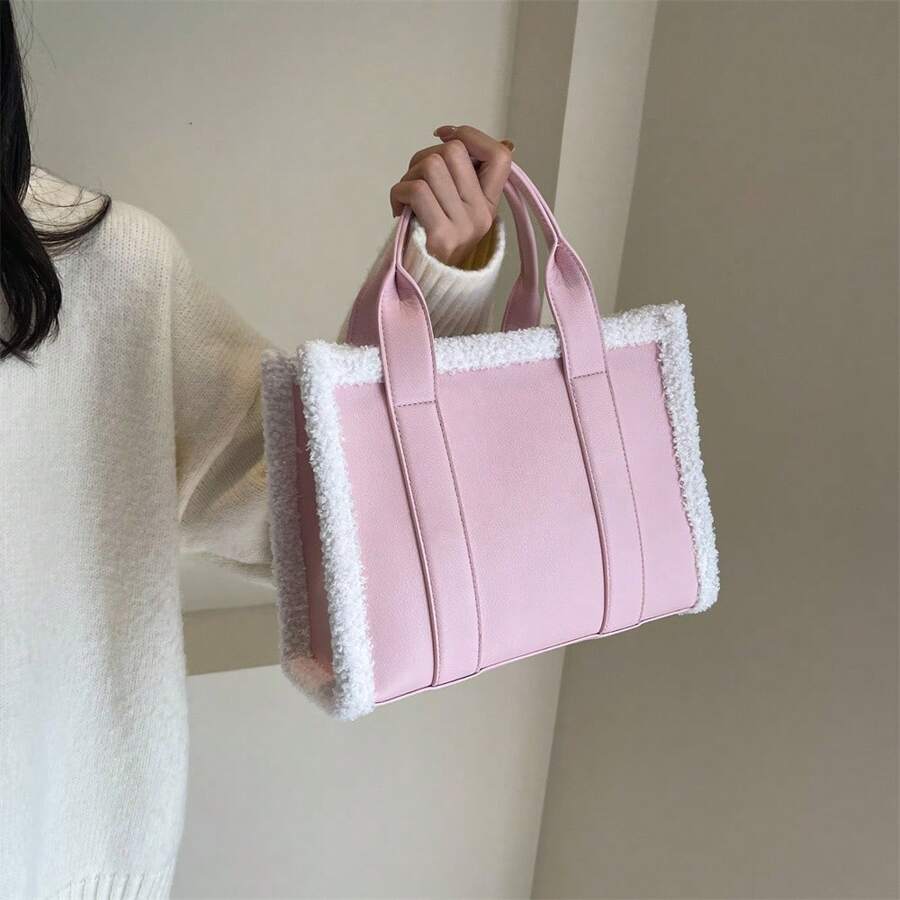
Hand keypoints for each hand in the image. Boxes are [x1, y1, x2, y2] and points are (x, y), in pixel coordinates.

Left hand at [390, 125, 514, 266]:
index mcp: (489, 205)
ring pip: (431, 166)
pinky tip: (398, 209)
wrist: (428, 289)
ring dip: (409, 175)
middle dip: (425, 157)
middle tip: (416, 181)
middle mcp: (481, 215)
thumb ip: (461, 177)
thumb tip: (455, 134)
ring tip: (407, 198)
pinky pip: (416, 190)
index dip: (470, 136)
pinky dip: (398, 193)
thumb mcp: (457, 210)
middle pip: (453, 152)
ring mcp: (464, 226)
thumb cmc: (434, 243)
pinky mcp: (441, 236)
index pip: (499, 155)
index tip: (445, 136)